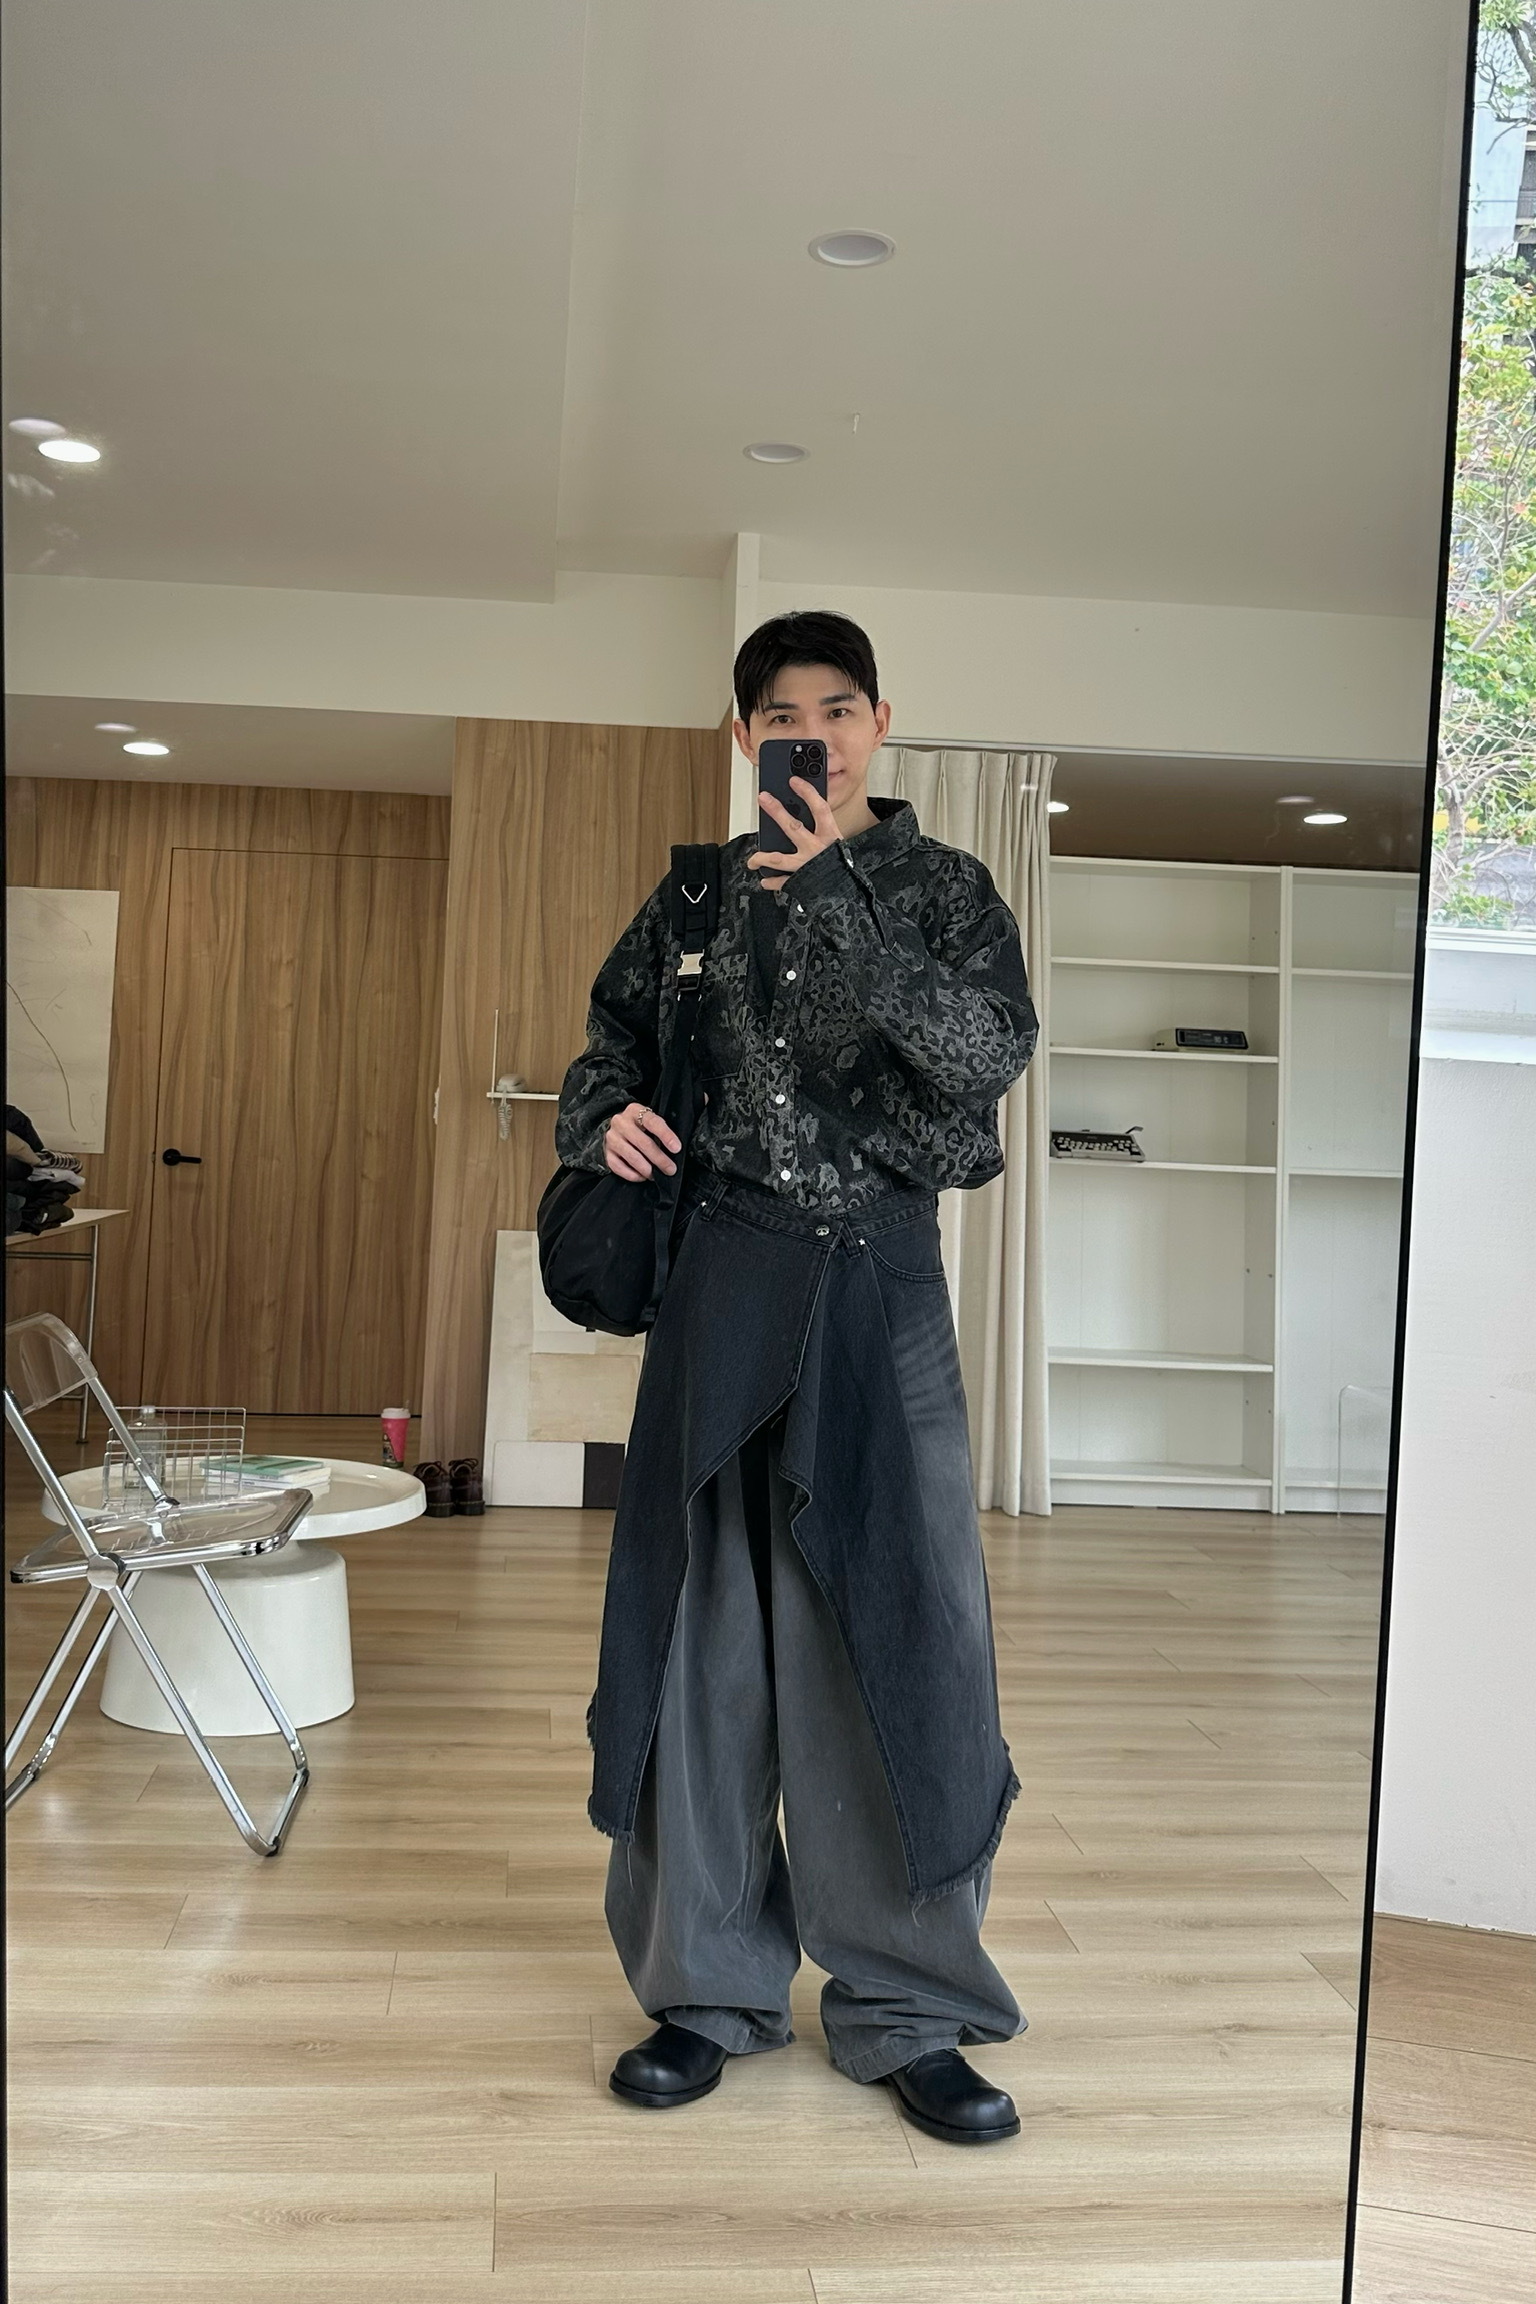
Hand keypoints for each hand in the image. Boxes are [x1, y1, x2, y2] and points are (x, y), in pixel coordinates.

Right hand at [605, 1101, 681, 1181]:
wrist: (616, 1129)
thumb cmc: (639, 1127)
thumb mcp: (648, 1121)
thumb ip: (659, 1130)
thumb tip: (675, 1149)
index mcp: (634, 1111)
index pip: (652, 1122)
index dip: (666, 1135)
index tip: (677, 1148)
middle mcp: (621, 1123)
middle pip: (643, 1143)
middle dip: (660, 1159)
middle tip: (671, 1169)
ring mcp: (612, 1138)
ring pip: (632, 1157)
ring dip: (648, 1169)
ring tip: (657, 1175)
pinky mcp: (607, 1153)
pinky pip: (620, 1168)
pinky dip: (634, 1175)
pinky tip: (643, 1176)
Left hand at [746, 776, 840, 892]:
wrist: (852, 895)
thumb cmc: (847, 869)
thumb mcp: (841, 846)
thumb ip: (825, 833)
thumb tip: (811, 818)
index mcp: (831, 837)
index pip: (820, 808)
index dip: (807, 793)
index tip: (794, 781)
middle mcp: (817, 849)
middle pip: (793, 826)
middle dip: (776, 811)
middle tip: (763, 798)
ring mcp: (807, 866)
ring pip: (779, 858)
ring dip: (762, 857)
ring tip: (752, 859)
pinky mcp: (802, 882)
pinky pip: (783, 883)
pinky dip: (772, 882)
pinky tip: (764, 880)